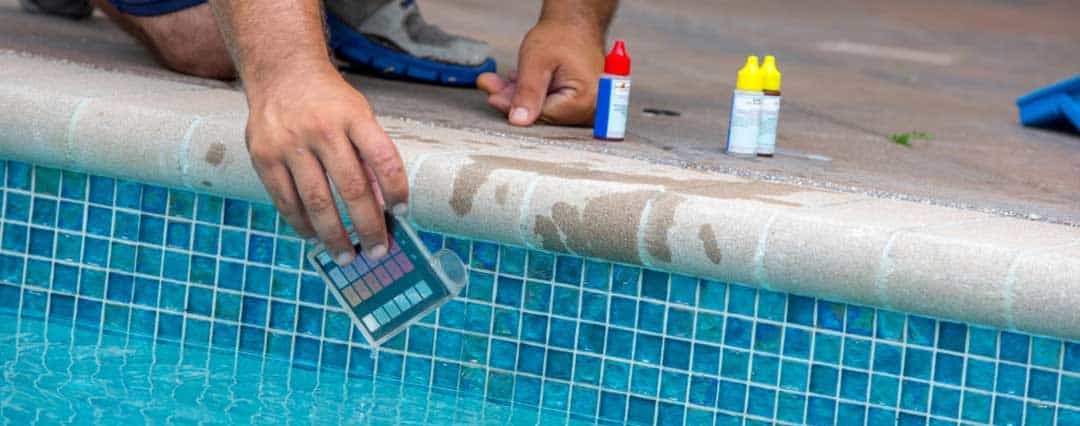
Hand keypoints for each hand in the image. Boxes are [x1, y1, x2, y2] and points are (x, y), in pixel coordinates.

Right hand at [244, 67, 407, 264]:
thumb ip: (370, 156)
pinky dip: (301, 224)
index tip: (403, 212)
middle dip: (367, 226)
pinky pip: (285, 200)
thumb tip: (381, 206)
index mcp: (353, 117)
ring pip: (316, 201)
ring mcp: (289, 143)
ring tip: (346, 256)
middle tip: (378, 250)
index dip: (396, 188)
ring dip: (334, 235)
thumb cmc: (330, 102)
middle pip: (351, 188)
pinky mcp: (263, 156)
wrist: (282, 73)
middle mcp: (321, 129)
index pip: (383, 158)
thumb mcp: (359, 115)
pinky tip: (314, 236)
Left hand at [477, 19, 604, 125]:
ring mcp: (583, 105)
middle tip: (489, 85)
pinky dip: (529, 92)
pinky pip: (548, 102)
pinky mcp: (575, 101)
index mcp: (583, 100)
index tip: (493, 98)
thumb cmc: (561, 35)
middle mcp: (588, 107)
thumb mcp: (537, 61)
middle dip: (513, 99)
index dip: (515, 107)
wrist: (575, 22)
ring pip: (542, 108)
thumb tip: (519, 120)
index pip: (542, 115)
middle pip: (542, 113)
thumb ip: (528, 92)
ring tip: (496, 81)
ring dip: (518, 95)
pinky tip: (513, 81)